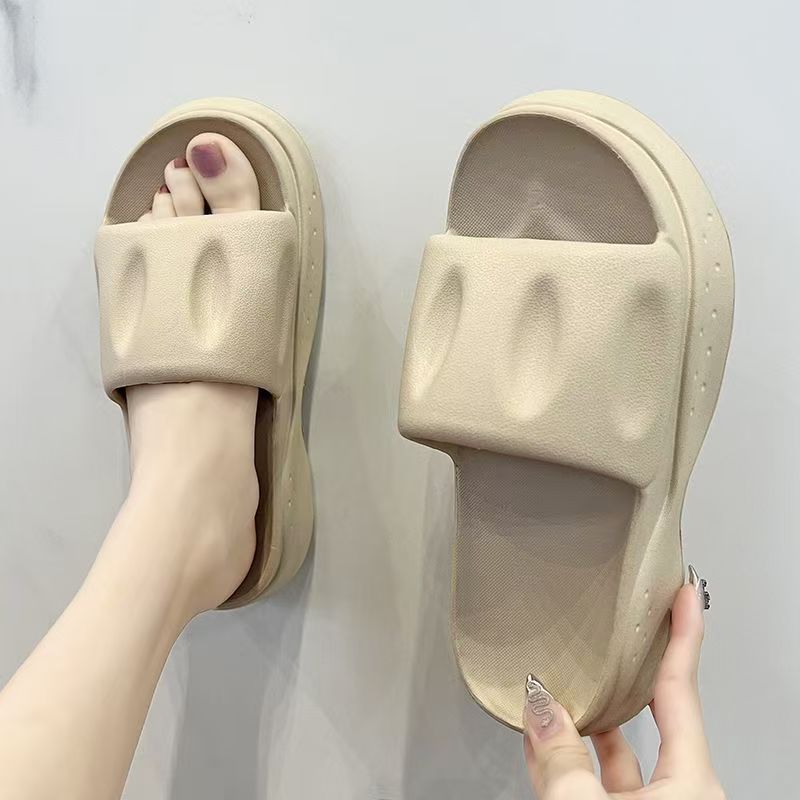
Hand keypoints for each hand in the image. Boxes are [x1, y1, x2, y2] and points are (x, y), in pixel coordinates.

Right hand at [523, 580, 724, 798]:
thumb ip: (562, 757)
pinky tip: (544, 741)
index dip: (685, 636)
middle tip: (618, 633)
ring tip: (554, 691)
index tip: (685, 596)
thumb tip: (540, 708)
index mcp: (691, 785)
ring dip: (586, 721)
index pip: (684, 691)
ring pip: (620, 752)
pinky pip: (600, 779)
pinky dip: (572, 757)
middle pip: (651, 716)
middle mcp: (681, 795)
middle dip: (627, 673)